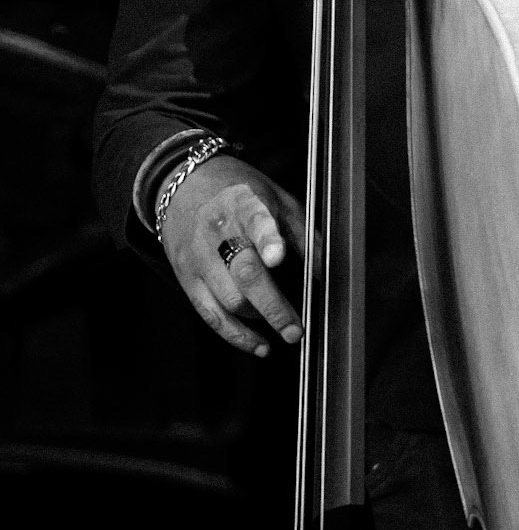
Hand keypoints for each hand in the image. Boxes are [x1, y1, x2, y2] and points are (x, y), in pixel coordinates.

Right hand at [159, 153, 306, 357]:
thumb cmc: (238, 192)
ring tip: (287, 329)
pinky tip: (260, 345)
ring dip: (260, 321)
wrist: (183, 185)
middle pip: (244, 272)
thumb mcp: (274, 197)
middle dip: (273, 305)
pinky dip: (236, 335)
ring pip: (228, 299)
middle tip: (296, 328)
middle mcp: (216, 231)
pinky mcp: (187, 279)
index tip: (278, 257)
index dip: (267, 240)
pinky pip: (210, 315)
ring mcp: (198, 258)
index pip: (256, 221)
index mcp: (243, 203)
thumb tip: (323, 267)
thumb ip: (301, 231)